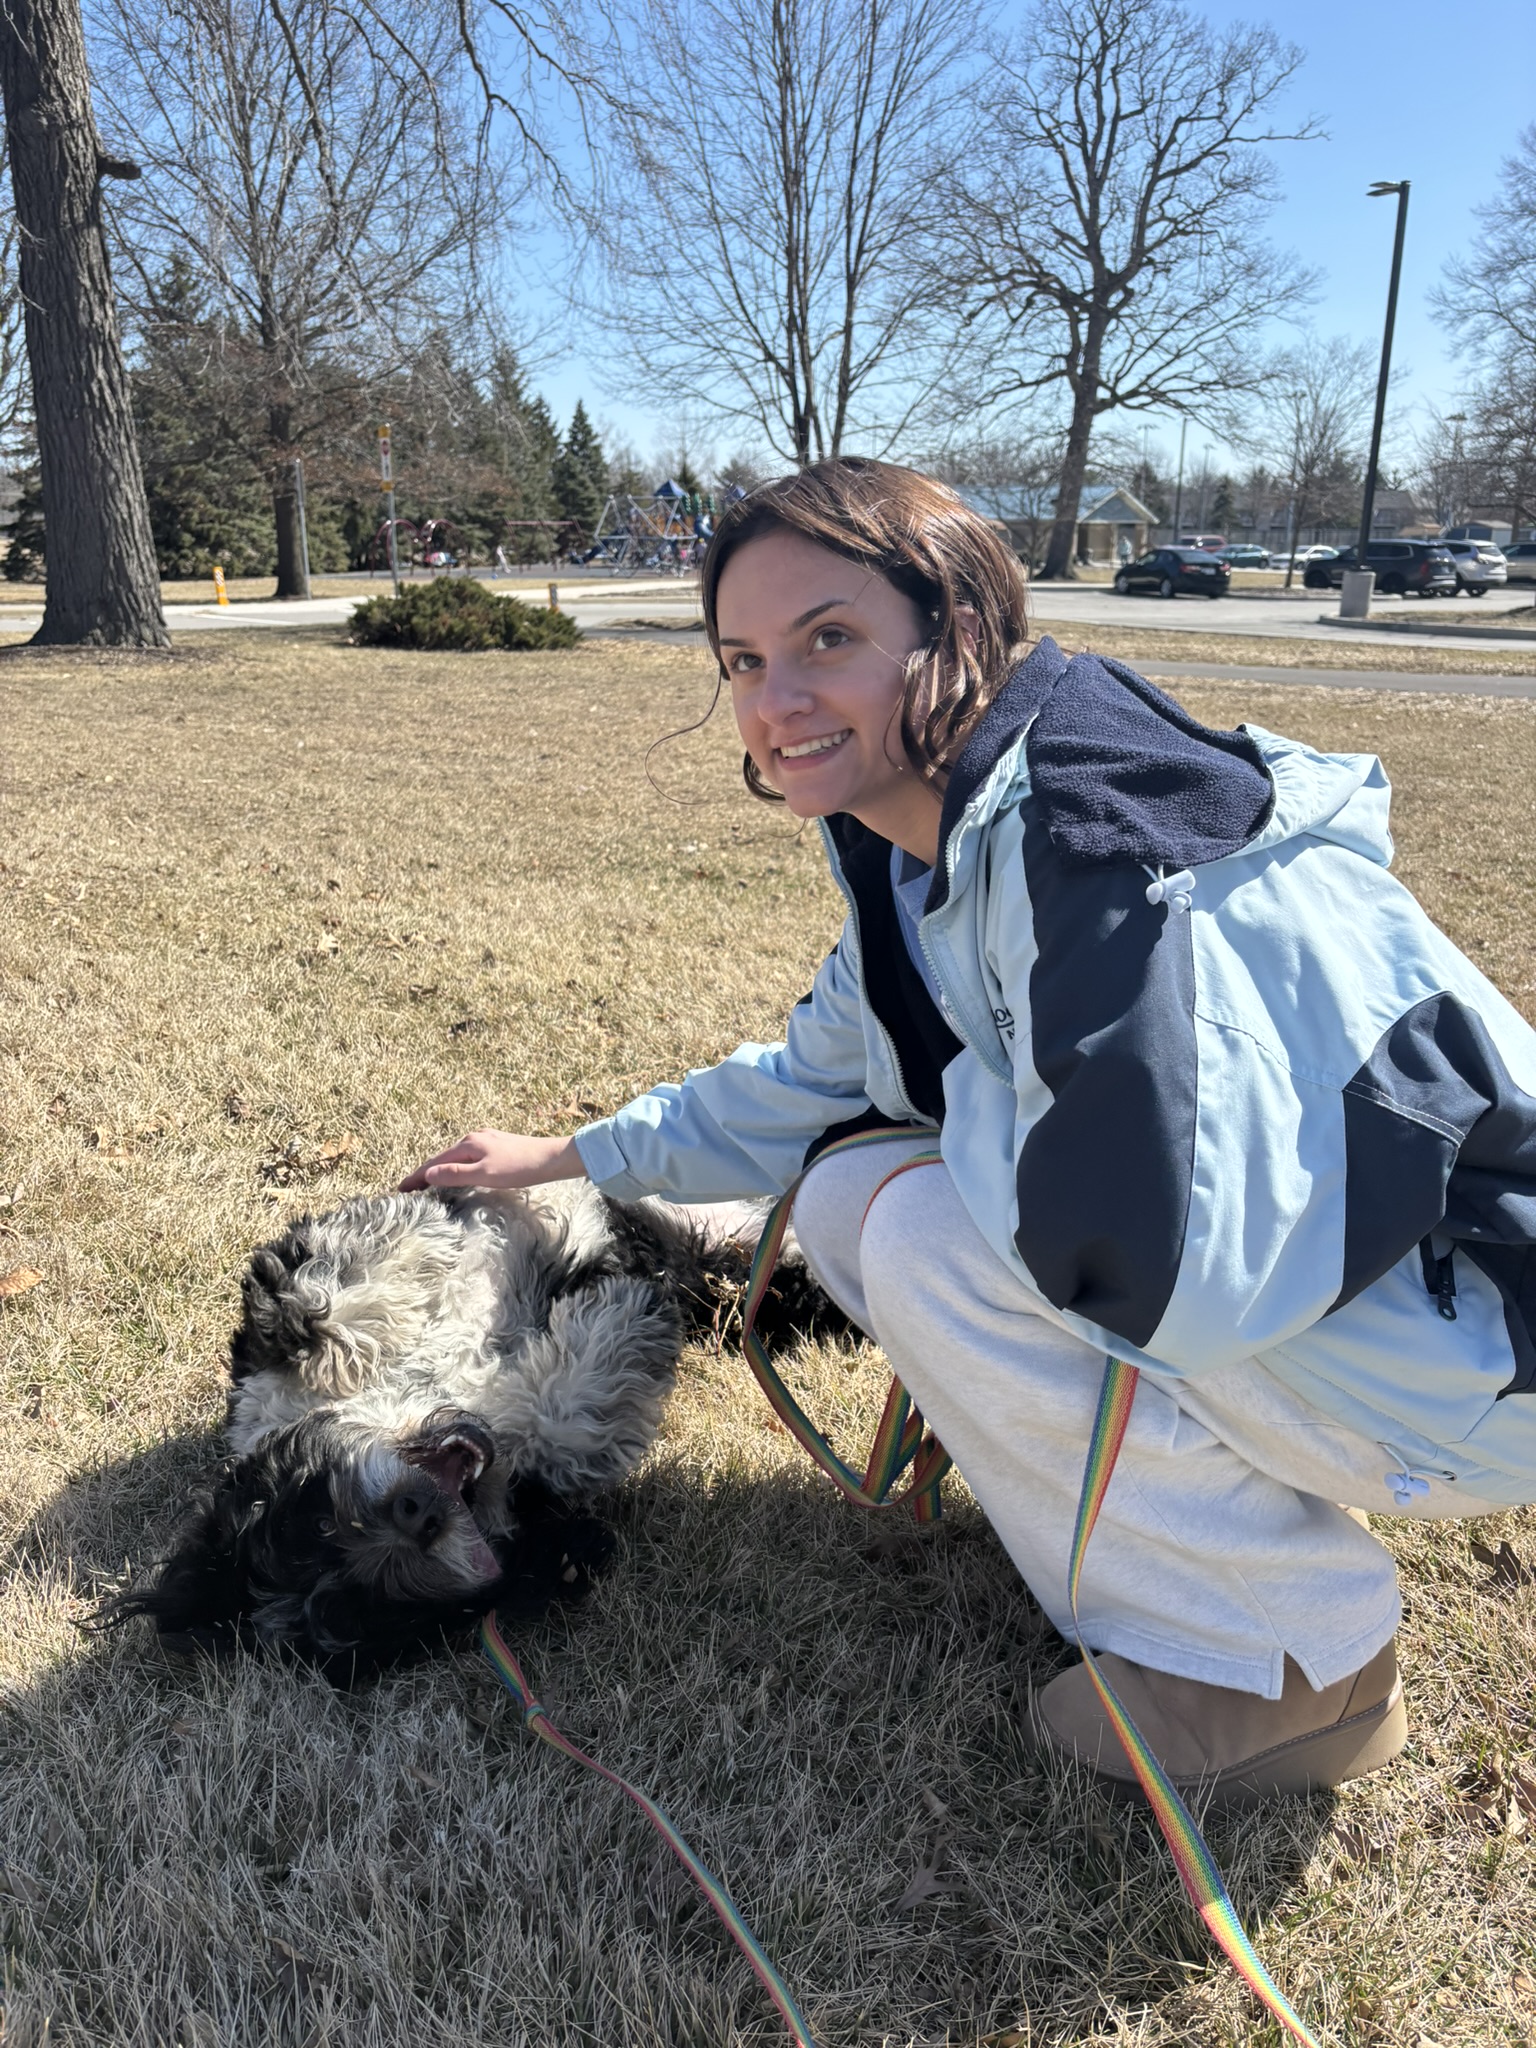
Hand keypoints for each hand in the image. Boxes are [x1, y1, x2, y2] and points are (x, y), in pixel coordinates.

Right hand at [398, 1129, 586, 1192]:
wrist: (553, 1158)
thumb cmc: (520, 1168)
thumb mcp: (485, 1175)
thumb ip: (456, 1175)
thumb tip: (427, 1174)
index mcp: (468, 1145)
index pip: (434, 1163)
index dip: (416, 1177)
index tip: (399, 1189)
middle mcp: (474, 1138)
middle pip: (442, 1158)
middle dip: (424, 1172)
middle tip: (408, 1189)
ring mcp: (486, 1140)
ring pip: (455, 1157)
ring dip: (440, 1169)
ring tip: (427, 1184)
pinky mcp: (497, 1146)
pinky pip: (468, 1157)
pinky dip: (456, 1166)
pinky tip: (458, 1173)